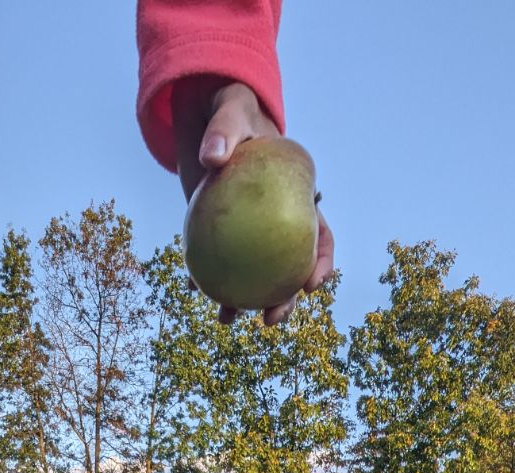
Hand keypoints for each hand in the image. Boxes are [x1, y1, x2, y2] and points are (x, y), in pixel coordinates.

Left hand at [172, 78, 333, 325]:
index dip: (320, 263)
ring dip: (244, 300)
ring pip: (254, 272)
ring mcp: (250, 230)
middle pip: (289, 267)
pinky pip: (218, 258)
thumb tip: (212, 158)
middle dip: (284, 299)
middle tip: (270, 320)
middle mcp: (278, 219)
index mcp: (298, 196)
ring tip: (227, 319)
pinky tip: (193, 291)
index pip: (318, 235)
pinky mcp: (223, 232)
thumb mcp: (231, 111)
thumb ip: (225, 130)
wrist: (205, 116)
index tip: (310, 286)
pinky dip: (208, 276)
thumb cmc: (229, 110)